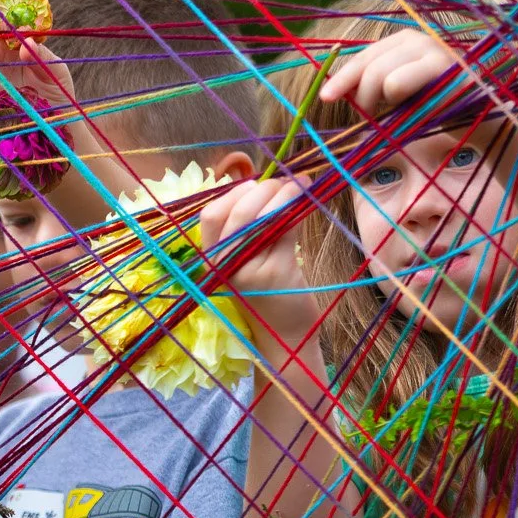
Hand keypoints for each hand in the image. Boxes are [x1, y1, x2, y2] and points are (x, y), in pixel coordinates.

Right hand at [201, 178, 314, 354]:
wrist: (285, 335)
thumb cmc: (268, 294)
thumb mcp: (247, 261)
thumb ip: (246, 229)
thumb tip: (261, 182)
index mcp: (211, 260)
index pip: (209, 215)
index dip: (233, 193)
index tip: (255, 184)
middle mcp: (223, 266)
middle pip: (237, 211)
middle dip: (263, 189)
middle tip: (285, 182)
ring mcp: (248, 269)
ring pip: (263, 216)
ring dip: (284, 193)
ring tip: (301, 185)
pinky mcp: (275, 272)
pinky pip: (285, 228)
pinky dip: (298, 208)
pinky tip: (308, 199)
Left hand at [319, 29, 460, 116]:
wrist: (484, 119)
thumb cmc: (439, 108)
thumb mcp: (402, 96)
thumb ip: (374, 87)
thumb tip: (335, 90)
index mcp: (407, 42)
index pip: (365, 56)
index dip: (342, 76)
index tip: (325, 97)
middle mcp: (422, 41)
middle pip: (370, 67)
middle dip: (361, 97)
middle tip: (367, 117)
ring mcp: (438, 54)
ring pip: (383, 78)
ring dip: (380, 104)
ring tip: (396, 114)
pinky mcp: (451, 72)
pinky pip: (401, 84)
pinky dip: (400, 105)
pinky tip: (417, 110)